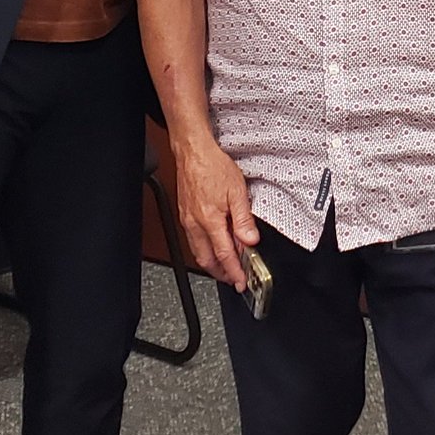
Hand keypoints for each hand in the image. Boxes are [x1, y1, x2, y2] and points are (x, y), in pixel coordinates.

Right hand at [174, 138, 259, 289]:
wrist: (194, 152)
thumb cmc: (213, 166)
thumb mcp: (237, 191)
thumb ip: (244, 219)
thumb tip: (250, 240)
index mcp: (210, 221)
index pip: (224, 255)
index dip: (234, 272)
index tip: (240, 282)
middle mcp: (195, 224)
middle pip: (206, 260)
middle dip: (221, 273)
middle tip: (234, 278)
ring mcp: (187, 220)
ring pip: (198, 252)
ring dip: (212, 262)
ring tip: (226, 264)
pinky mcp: (184, 214)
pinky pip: (193, 240)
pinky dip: (204, 248)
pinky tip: (213, 243)